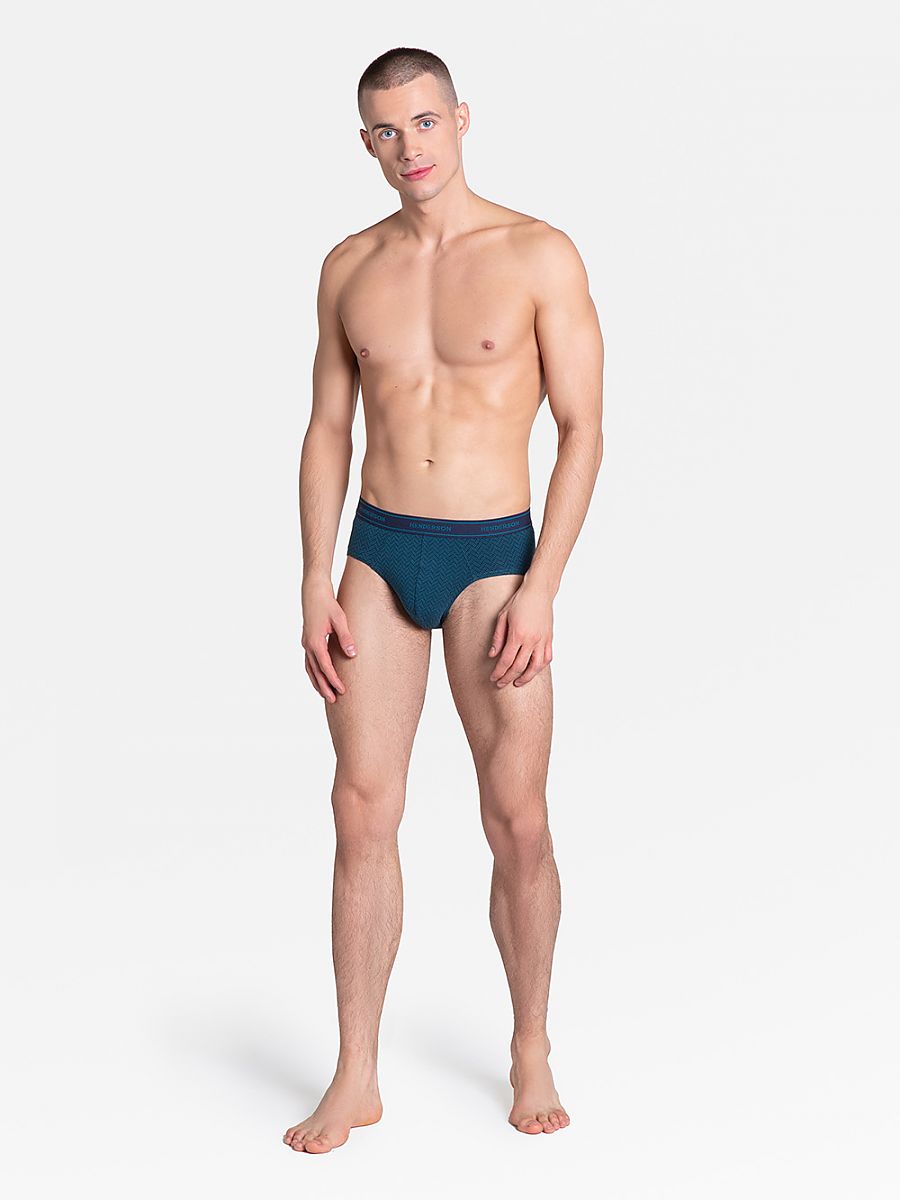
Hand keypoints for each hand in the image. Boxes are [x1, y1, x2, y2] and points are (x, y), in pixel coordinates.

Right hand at [301, 577, 356, 702]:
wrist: (313, 590)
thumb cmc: (328, 603)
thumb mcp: (340, 619)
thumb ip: (346, 638)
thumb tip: (353, 655)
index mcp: (315, 642)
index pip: (325, 667)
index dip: (334, 680)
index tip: (342, 690)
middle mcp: (308, 645)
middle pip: (315, 672)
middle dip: (324, 687)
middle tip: (334, 701)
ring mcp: (306, 643)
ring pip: (310, 668)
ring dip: (317, 682)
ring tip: (326, 694)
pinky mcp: (307, 640)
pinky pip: (309, 661)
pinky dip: (314, 672)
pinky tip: (320, 677)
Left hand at [487, 580, 553, 687]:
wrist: (539, 591)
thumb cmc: (519, 602)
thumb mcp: (502, 617)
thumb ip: (497, 638)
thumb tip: (492, 655)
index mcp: (517, 635)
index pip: (506, 661)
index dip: (499, 672)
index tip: (493, 678)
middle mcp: (532, 640)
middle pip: (519, 667)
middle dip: (508, 678)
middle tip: (500, 684)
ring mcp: (542, 640)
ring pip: (535, 667)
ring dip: (525, 678)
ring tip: (517, 682)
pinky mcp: (550, 639)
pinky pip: (547, 659)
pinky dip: (539, 668)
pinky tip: (532, 671)